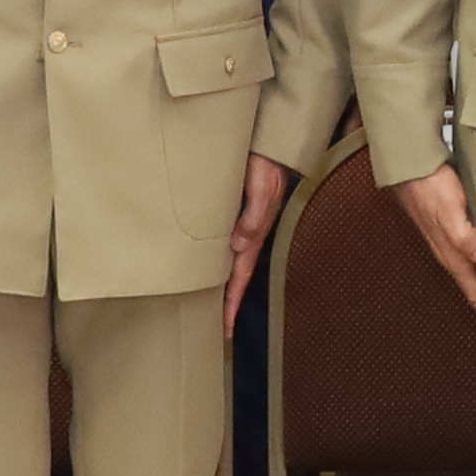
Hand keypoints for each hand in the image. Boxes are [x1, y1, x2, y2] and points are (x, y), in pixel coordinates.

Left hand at [225, 151, 290, 332]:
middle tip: (214, 330)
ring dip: (220, 284)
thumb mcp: (262, 188)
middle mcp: (247, 235)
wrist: (270, 145)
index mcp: (254, 235)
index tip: (224, 328)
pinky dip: (216, 261)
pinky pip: (223, 245)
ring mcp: (241, 227)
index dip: (231, 303)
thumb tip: (239, 245)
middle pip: (234, 276)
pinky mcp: (234, 215)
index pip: (240, 276)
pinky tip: (205, 266)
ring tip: (207, 306)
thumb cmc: (265, 164)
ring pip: (228, 263)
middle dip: (226, 303)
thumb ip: (252, 215)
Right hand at [389, 163, 475, 325]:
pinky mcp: (450, 229)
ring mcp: (448, 242)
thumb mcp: (450, 210)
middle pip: (472, 288)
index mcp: (452, 253)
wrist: (409, 167)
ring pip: (469, 274)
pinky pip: (467, 257)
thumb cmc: (430, 186)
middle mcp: (449, 252)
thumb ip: (465, 235)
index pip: (473, 292)